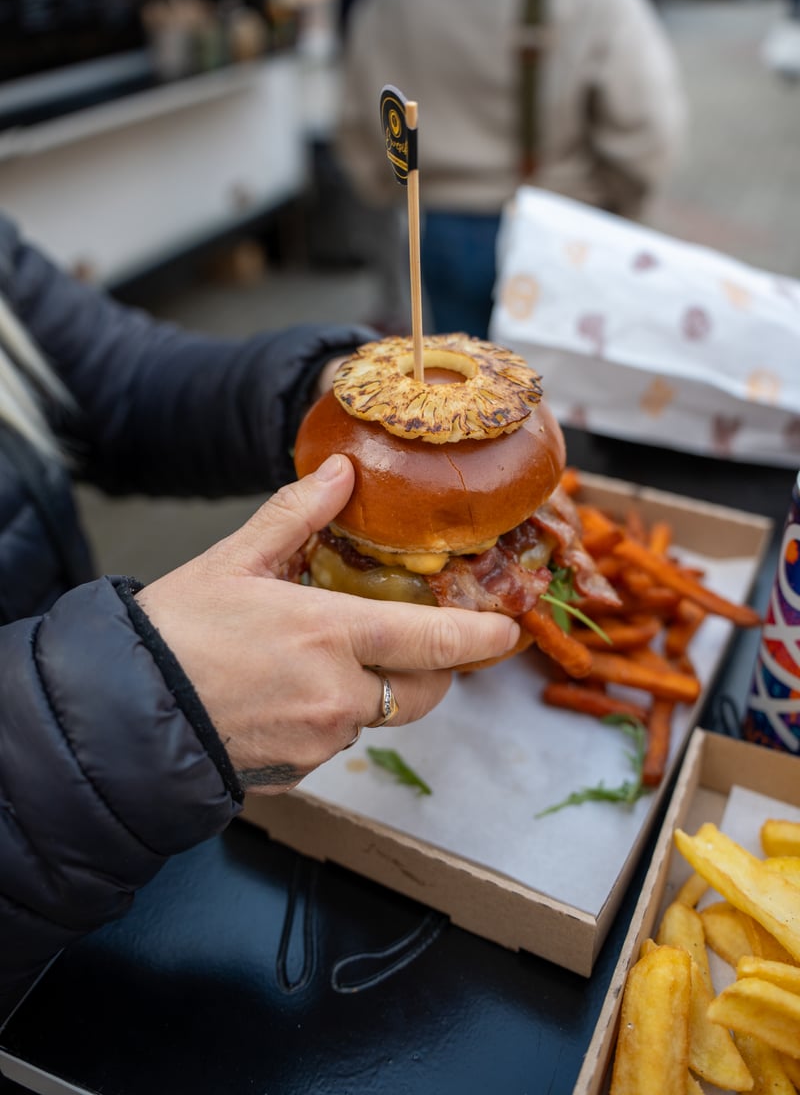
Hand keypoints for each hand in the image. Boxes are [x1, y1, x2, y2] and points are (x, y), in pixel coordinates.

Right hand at [136, 455, 519, 793]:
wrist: (122, 713)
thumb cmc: (175, 632)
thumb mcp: (234, 561)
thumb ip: (296, 516)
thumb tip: (342, 474)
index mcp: (330, 634)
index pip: (433, 641)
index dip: (480, 638)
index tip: (506, 632)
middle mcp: (338, 695)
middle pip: (423, 691)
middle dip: (435, 670)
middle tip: (418, 641)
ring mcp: (321, 739)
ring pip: (374, 715)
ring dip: (369, 690)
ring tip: (318, 660)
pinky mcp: (300, 770)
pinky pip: (335, 740)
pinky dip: (328, 716)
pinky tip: (285, 693)